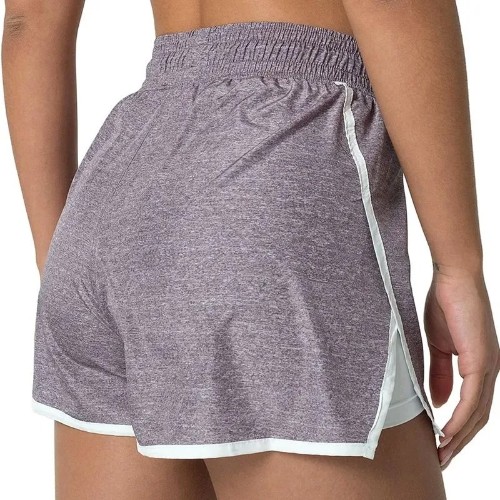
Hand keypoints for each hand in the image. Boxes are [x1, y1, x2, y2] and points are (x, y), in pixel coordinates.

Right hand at [423, 265, 499, 469]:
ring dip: (459, 437)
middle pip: (478, 417)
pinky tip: (447, 431)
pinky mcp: (480, 360)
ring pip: (477, 413)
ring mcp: (487, 366)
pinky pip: (471, 398)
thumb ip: (439, 374)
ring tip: (442, 453)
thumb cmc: (445, 305)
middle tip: (441, 459)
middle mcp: (489, 370)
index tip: (440, 444)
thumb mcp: (438, 346)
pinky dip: (459, 418)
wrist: (454, 279)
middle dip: (460, 442)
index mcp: (479, 366)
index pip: (472, 408)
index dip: (458, 429)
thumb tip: (437, 402)